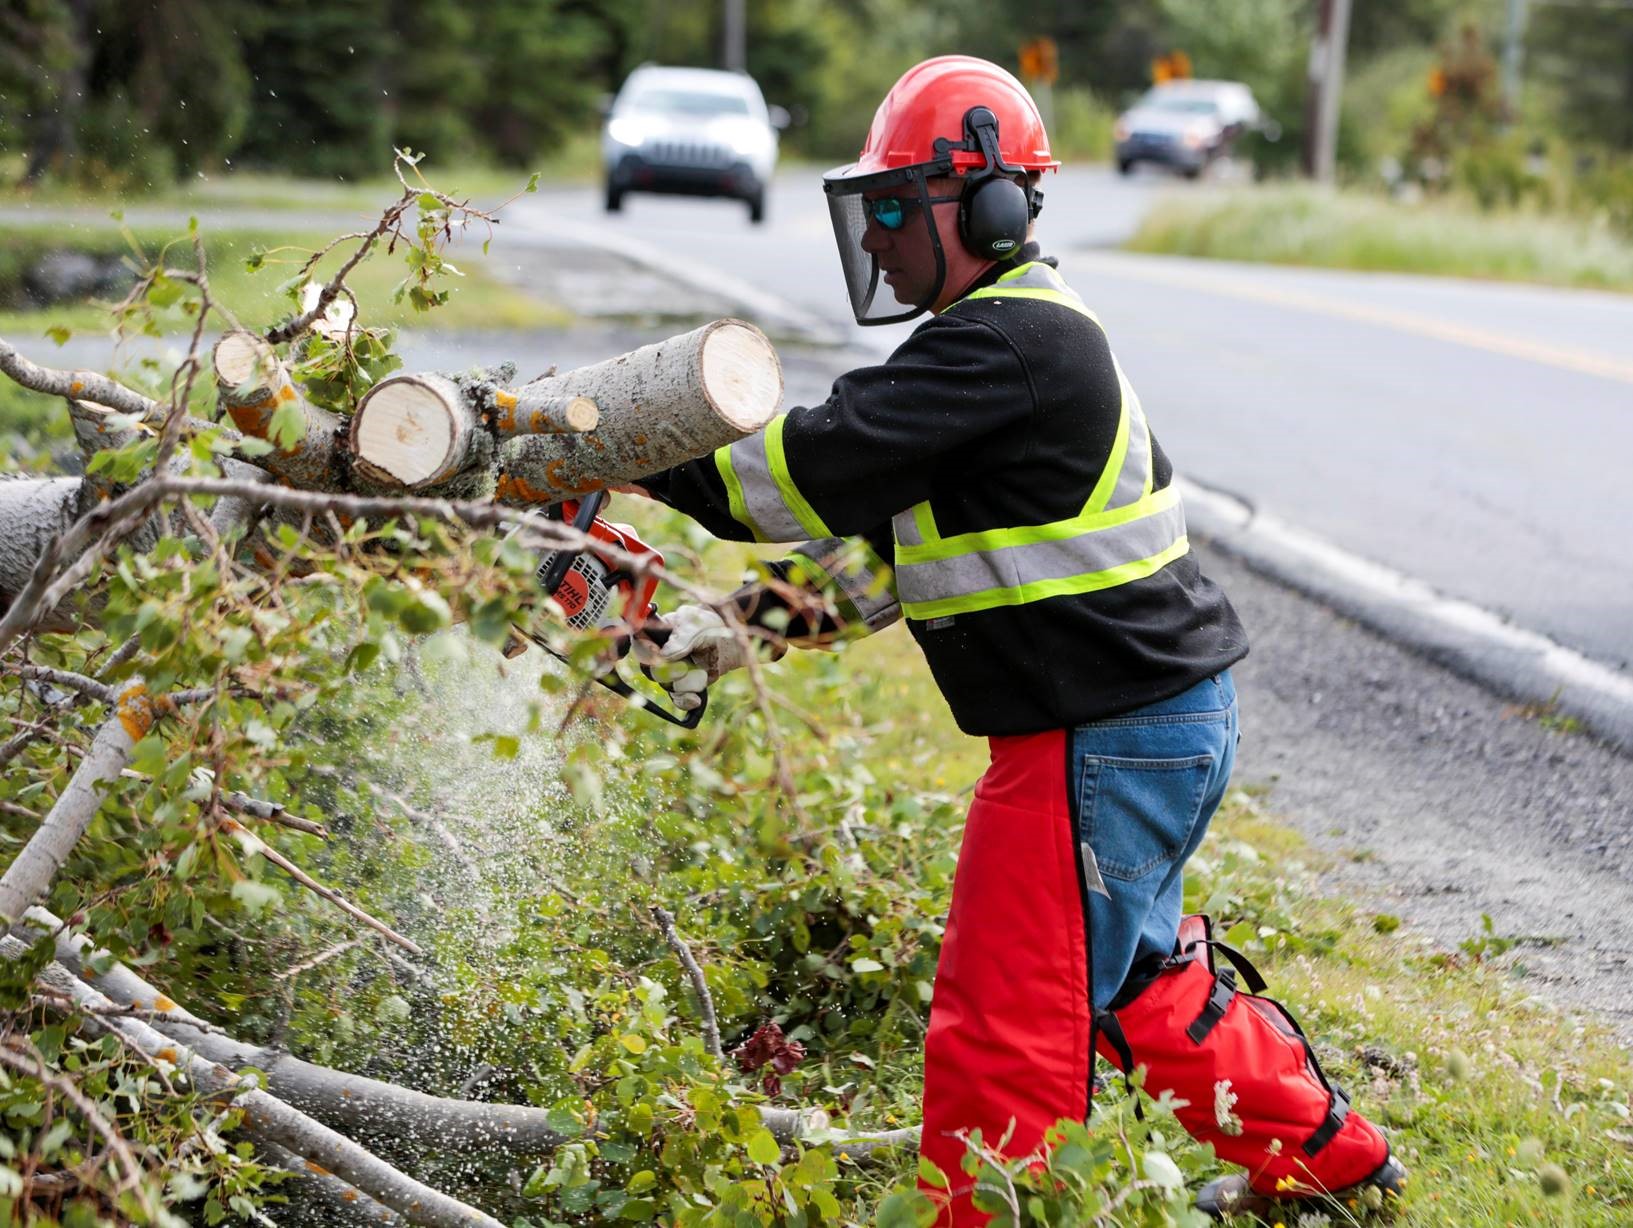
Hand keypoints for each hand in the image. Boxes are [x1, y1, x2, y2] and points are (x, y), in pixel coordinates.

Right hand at [644, 605, 770, 710]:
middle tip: (683, 668)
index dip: (644, 650)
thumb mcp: (695, 627)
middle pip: (650, 670)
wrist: (729, 642)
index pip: (639, 643)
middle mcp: (659, 654)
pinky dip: (685, 701)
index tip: (658, 653)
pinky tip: (695, 700)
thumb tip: (663, 656)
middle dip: (667, 672)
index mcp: (657, 633)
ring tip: (700, 675)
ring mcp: (671, 671)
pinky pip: (677, 698)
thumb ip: (679, 640)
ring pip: (666, 685)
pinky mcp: (683, 685)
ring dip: (682, 683)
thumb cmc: (708, 626)